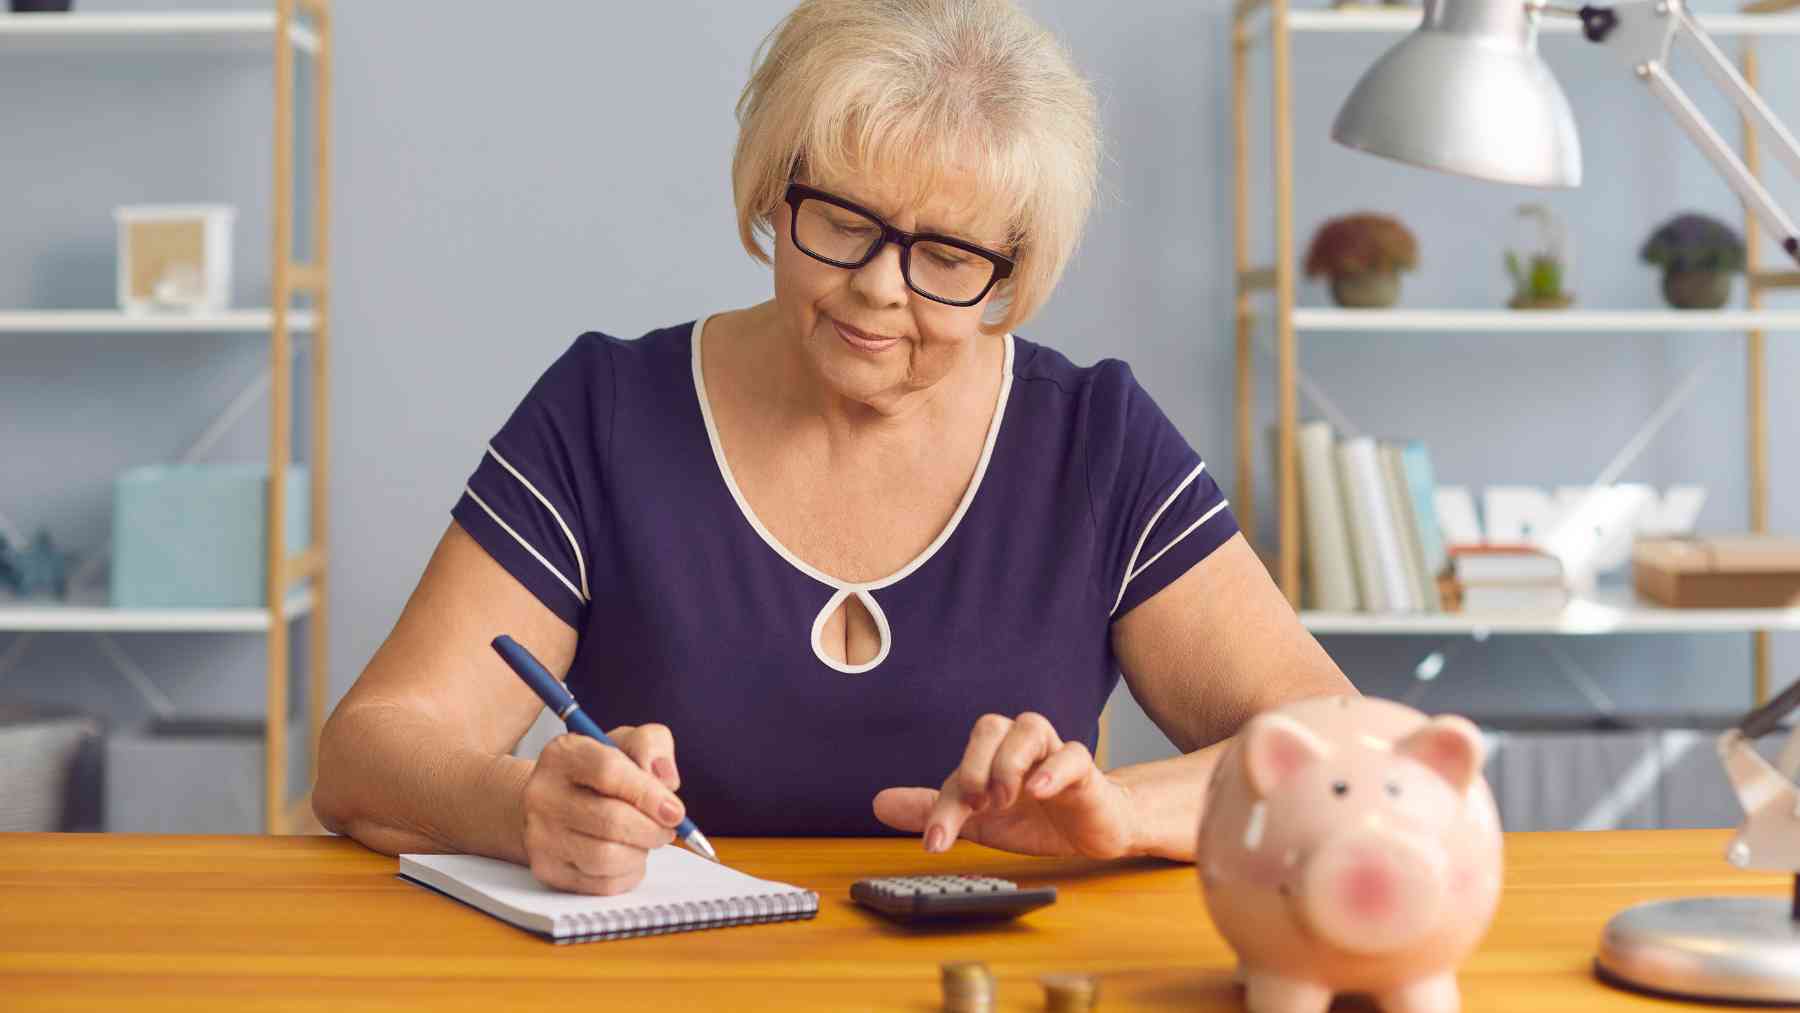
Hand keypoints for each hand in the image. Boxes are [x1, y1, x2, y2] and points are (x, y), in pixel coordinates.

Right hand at [520, 723, 686, 894]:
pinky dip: (628, 874)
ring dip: (640, 853)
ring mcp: (541, 836)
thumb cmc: (597, 774)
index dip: (649, 794)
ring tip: (643, 840)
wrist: (554, 804)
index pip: (608, 772)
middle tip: (667, 829)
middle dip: (652, 829)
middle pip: (611, 820)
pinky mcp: (548, 870)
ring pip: (606, 857)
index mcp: (564, 754)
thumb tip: (666, 780)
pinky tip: (628, 857)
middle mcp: (543, 794)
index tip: (676, 811)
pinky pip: (602, 884)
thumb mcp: (625, 743)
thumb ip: (651, 744)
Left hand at [872, 712, 1140, 858]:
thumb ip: (937, 811)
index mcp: (992, 757)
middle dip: (974, 764)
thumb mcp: (981, 823)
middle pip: (990, 727)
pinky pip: (1071, 754)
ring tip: (1005, 798)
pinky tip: (1038, 790)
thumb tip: (879, 803)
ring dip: (1009, 762)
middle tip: (975, 804)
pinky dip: (1053, 769)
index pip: (959, 769)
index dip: (943, 807)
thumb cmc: (1036, 818)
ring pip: (1029, 728)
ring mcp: (1052, 754)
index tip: (936, 842)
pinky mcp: (1084, 770)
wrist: (1093, 830)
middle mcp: (1019, 747)